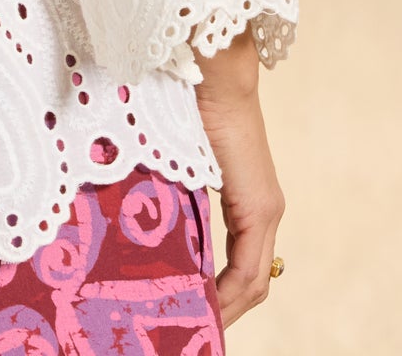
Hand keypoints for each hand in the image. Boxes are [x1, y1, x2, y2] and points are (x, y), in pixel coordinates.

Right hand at [192, 29, 285, 327]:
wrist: (211, 71)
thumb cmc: (186, 100)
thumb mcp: (174, 158)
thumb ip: (169, 188)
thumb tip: (136, 210)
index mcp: (246, 199)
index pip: (241, 266)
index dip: (220, 295)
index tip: (190, 312)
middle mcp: (263, 210)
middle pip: (252, 283)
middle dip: (223, 312)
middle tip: (188, 330)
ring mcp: (265, 209)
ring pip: (254, 281)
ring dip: (227, 308)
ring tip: (194, 326)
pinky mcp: (260, 206)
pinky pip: (250, 269)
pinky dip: (230, 293)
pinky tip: (207, 305)